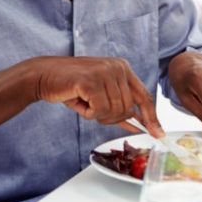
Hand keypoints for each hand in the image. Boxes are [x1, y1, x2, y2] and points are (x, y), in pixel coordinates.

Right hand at [33, 56, 161, 136]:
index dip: (152, 117)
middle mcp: (118, 67)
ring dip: (97, 115)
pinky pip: (99, 110)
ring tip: (84, 101)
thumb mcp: (100, 95)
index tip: (158, 133)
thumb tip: (139, 124)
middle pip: (128, 109)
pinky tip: (79, 101)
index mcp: (124, 68)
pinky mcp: (92, 81)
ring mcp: (106, 72)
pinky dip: (88, 113)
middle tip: (92, 109)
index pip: (144, 96)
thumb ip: (119, 107)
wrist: (44, 75)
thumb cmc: (72, 86)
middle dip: (111, 118)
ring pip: (114, 111)